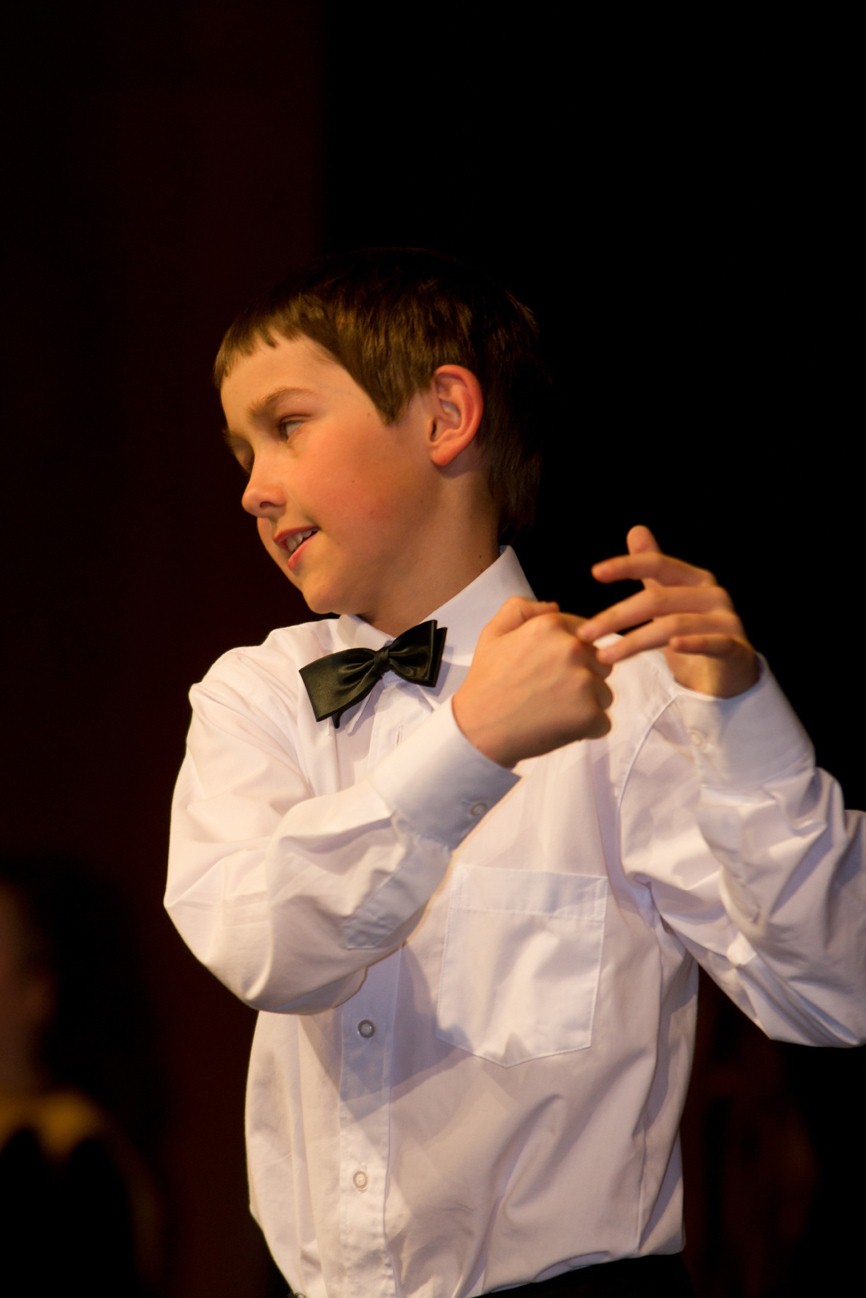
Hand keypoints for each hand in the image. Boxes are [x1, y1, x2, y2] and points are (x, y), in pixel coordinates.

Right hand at [453, 597, 613, 767]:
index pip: (587, 635)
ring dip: (585, 705)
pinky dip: (585, 729)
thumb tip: (554, 606)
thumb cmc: (486, 684)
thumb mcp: (493, 633)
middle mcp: (572, 648)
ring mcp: (584, 682)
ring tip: (552, 711)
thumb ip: (521, 609)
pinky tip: (557, 727)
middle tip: (549, 692)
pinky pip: (602, 722)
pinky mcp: (590, 714)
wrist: (478, 730)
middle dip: (582, 678)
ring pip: (604, 693)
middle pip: (600, 663)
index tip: (549, 671)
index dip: (570, 656)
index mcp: (551, 626)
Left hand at [576, 525, 758, 697]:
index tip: (596, 573)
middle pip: (658, 599)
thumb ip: (653, 569)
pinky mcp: (735, 649)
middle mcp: (712, 594)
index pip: (658, 564)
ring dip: (634, 642)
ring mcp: (726, 621)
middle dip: (616, 617)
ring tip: (604, 656)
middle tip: (585, 633)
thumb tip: (636, 530)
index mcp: (694, 578)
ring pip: (675, 625)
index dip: (627, 566)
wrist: (728, 673)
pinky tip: (674, 647)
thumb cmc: (693, 631)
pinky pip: (713, 644)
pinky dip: (694, 644)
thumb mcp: (670, 599)